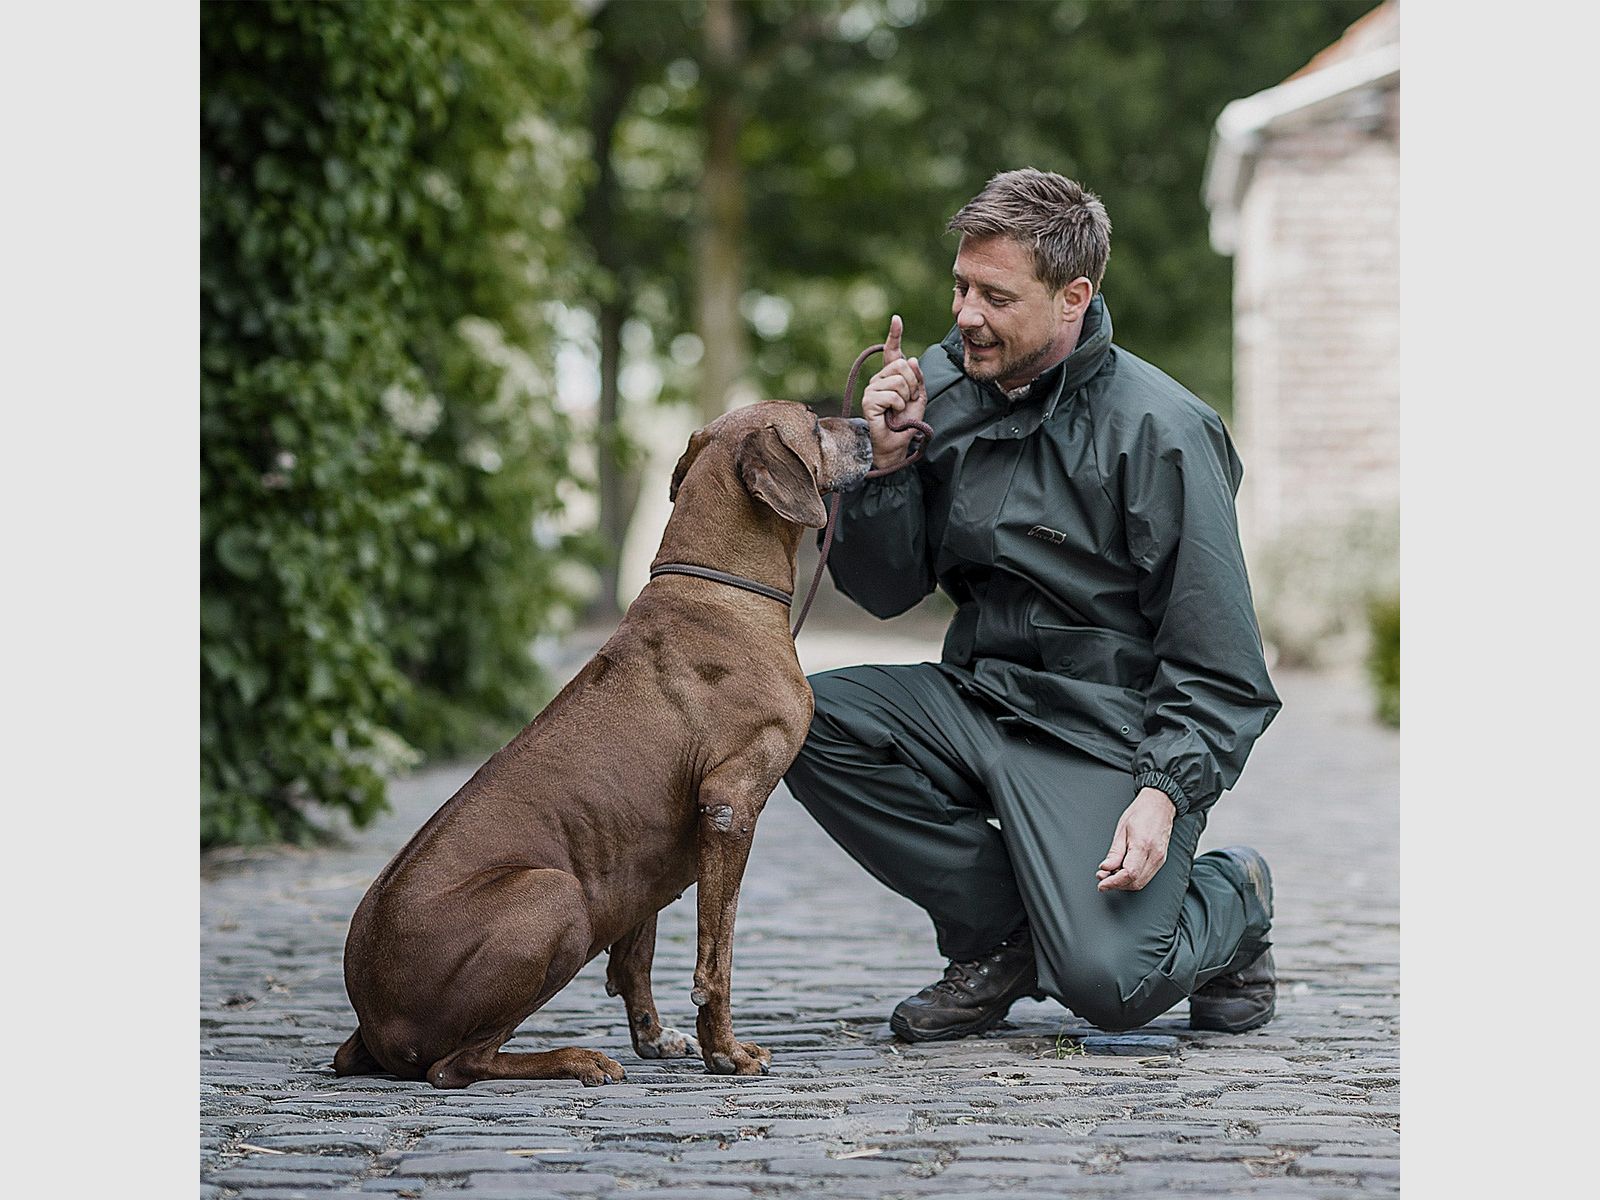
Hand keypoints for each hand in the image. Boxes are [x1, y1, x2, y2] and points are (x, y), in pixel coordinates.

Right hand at [861, 314, 927, 467]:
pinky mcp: (868, 401)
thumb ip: (917, 378)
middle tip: (908, 400)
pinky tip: (892, 414)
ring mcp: (872, 389)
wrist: (896, 444)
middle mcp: (879, 379)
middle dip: (913, 383)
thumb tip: (909, 359)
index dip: (894, 335)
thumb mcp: (918, 397)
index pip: (892, 352)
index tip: (896, 319)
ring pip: (899, 380)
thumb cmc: (906, 422)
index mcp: (891, 376)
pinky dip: (899, 406)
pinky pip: (892, 395)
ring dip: (906, 397)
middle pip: (902, 365)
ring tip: (899, 409)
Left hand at [1096, 787, 1175, 891]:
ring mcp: (1160, 859)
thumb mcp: (1121, 830)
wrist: (1159, 805)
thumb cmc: (1141, 813)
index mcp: (1143, 845)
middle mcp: (1154, 855)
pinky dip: (1132, 878)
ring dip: (1124, 883)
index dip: (1113, 882)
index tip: (1102, 883)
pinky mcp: (1160, 860)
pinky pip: (1146, 876)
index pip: (1129, 874)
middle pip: (1135, 882)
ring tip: (1110, 874)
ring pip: (1141, 882)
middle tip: (1103, 878)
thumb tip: (1106, 868)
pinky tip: (1122, 871)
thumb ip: (1114, 852)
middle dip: (1117, 884)